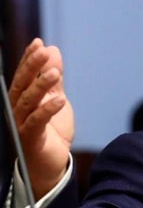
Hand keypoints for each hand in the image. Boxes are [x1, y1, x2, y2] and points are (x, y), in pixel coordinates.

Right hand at [8, 38, 73, 199]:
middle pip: (21, 85)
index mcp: (22, 100)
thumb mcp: (56, 100)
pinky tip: (59, 99)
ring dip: (40, 86)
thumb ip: (54, 80)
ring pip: (27, 102)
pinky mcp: (29, 140)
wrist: (51, 164)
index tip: (38, 42)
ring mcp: (21, 125)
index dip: (29, 59)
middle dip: (31, 67)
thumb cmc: (51, 132)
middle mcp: (17, 110)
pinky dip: (47, 110)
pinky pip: (36, 123)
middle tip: (43, 51)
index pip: (24, 76)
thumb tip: (52, 51)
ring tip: (55, 72)